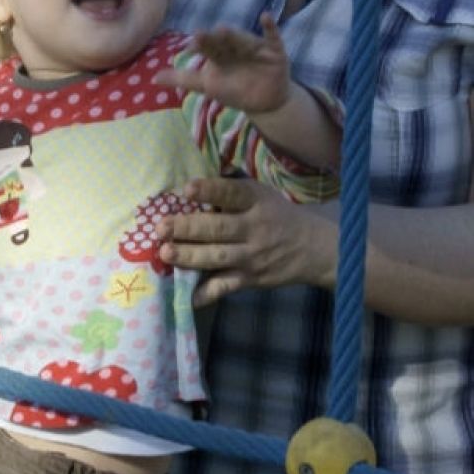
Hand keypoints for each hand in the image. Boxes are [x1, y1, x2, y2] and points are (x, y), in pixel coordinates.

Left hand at [156, 13, 289, 114]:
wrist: (264, 102)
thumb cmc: (234, 89)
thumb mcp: (207, 86)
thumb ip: (184, 80)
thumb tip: (154, 78)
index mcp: (219, 53)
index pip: (208, 47)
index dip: (201, 44)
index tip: (191, 43)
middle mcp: (235, 46)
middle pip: (224, 41)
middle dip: (214, 38)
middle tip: (202, 34)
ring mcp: (255, 47)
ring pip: (244, 39)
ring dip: (235, 34)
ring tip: (223, 29)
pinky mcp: (274, 51)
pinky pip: (273, 37)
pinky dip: (270, 27)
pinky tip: (266, 17)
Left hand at [157, 175, 337, 306]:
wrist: (312, 248)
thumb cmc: (277, 216)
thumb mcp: (262, 194)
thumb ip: (233, 189)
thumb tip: (197, 177)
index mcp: (256, 202)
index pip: (233, 193)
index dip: (210, 190)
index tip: (187, 188)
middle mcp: (254, 228)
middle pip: (218, 228)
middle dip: (187, 228)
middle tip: (161, 228)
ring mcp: (251, 256)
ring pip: (217, 257)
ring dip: (189, 256)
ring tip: (166, 253)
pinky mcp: (249, 279)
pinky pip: (223, 287)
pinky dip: (205, 294)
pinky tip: (186, 296)